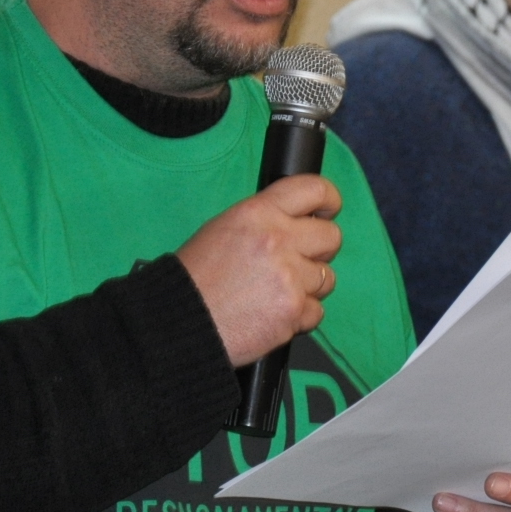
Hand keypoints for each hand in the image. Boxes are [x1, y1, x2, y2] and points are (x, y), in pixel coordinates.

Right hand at [177, 175, 341, 366]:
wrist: (179, 322)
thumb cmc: (196, 279)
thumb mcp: (224, 228)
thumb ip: (265, 221)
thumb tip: (298, 223)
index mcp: (258, 212)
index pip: (315, 189)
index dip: (329, 200)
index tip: (329, 210)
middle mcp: (277, 239)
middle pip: (332, 237)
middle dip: (320, 250)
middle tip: (300, 261)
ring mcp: (289, 277)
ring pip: (327, 278)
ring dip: (308, 287)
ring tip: (276, 293)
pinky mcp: (293, 311)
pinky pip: (316, 311)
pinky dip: (299, 317)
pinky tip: (272, 314)